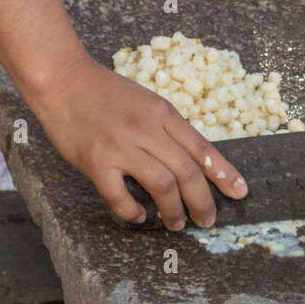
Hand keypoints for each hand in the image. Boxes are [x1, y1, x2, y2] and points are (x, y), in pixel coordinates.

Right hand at [29, 53, 248, 230]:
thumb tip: (190, 161)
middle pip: (187, 171)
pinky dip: (133, 212)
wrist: (64, 80)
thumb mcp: (145, 101)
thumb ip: (165, 128)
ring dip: (174, 210)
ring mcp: (121, 146)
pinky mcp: (96, 162)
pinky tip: (139, 216)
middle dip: (202, 202)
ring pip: (162, 185)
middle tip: (207, 220)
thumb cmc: (104, 91)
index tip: (240, 192)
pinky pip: (120, 196)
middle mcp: (146, 129)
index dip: (223, 172)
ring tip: (177, 224)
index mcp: (162, 112)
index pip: (201, 147)